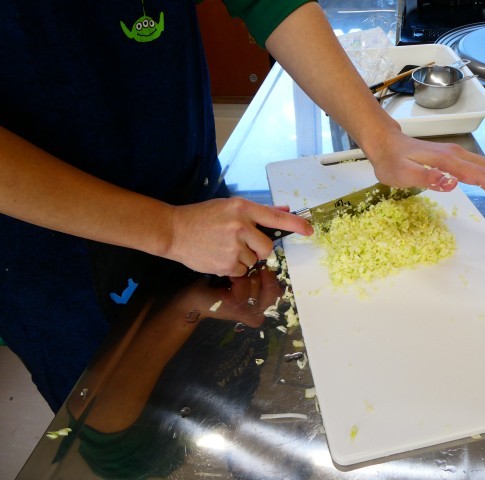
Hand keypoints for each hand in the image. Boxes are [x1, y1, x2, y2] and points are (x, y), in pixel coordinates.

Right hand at [166, 198, 312, 275]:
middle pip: (267, 247)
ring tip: (223, 247)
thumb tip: (284, 211)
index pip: (276, 217)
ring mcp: (233, 247)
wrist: (174, 231)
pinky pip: (242, 270)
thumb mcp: (230, 206)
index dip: (296, 224)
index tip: (309, 230)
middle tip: (241, 242)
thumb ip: (258, 212)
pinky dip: (233, 267)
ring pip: (254, 260)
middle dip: (259, 248)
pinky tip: (219, 255)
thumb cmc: (203, 217)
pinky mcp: (226, 264)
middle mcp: (240, 226)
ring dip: (243, 257)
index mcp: (242, 208)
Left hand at [364, 130, 484, 212]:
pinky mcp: (455, 157)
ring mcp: (457, 155)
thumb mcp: (402, 174)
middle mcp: (458, 155)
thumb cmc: (391, 162)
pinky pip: (482, 166)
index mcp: (449, 161)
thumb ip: (427, 179)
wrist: (384, 143)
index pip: (482, 177)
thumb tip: (452, 183)